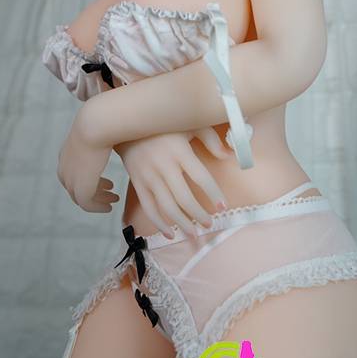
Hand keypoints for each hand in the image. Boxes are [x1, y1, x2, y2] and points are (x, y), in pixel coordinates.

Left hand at [57, 110, 117, 212]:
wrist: (96, 125)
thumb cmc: (104, 121)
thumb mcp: (100, 129)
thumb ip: (104, 134)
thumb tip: (118, 133)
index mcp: (67, 153)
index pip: (73, 173)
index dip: (90, 179)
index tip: (107, 182)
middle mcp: (65, 167)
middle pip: (75, 187)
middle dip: (94, 190)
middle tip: (111, 191)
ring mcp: (71, 179)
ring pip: (81, 197)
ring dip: (98, 199)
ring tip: (113, 199)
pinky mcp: (80, 189)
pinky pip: (87, 205)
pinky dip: (98, 207)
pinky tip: (109, 207)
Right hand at [114, 127, 230, 238]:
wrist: (127, 124)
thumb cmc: (165, 124)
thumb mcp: (190, 123)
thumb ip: (210, 139)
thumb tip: (229, 156)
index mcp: (179, 151)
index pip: (200, 177)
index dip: (213, 193)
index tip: (222, 206)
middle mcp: (163, 165)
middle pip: (183, 197)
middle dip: (198, 214)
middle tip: (210, 224)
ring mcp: (148, 176)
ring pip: (166, 207)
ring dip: (181, 224)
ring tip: (193, 234)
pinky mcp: (137, 183)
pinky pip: (148, 207)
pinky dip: (159, 223)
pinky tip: (170, 233)